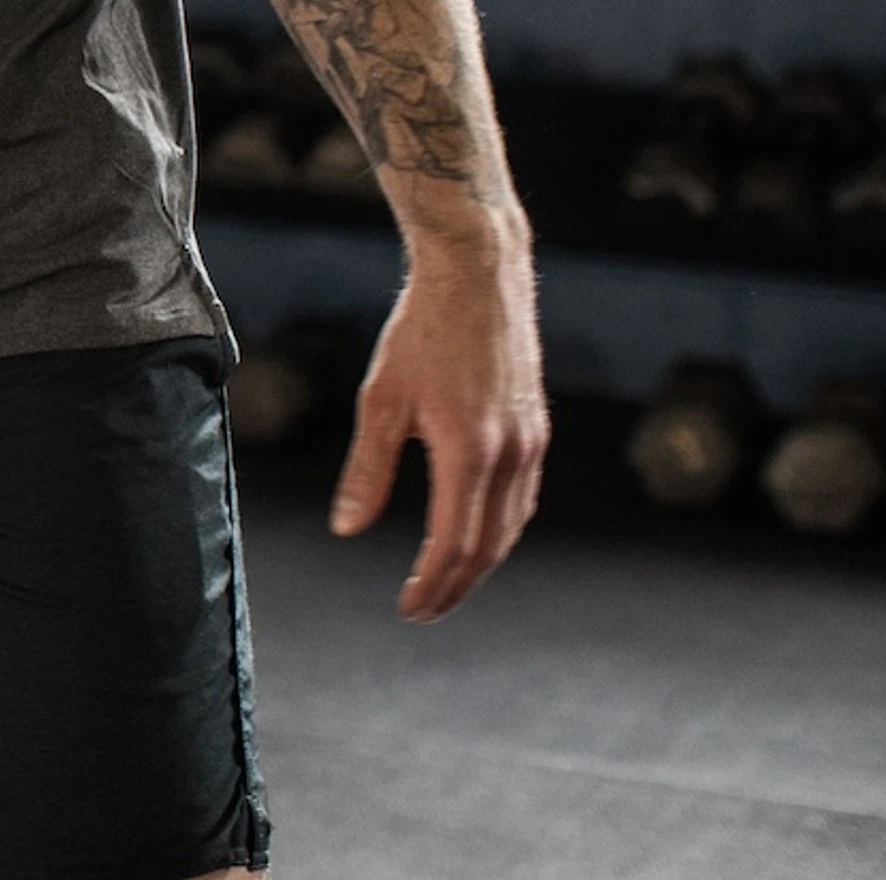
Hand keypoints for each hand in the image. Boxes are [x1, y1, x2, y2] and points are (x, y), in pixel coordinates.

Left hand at [335, 240, 547, 621]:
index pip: (454, 544)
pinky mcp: (538, 429)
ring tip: (446, 582)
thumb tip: (347, 529)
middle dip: (456, 586)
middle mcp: (512, 454)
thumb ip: (368, 469)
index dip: (431, 585)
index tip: (408, 609)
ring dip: (481, 562)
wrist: (478, 275)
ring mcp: (532, 442)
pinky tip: (478, 533)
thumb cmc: (421, 331)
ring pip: (512, 526)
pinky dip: (500, 528)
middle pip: (488, 547)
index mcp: (470, 451)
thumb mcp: (381, 399)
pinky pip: (524, 498)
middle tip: (424, 611)